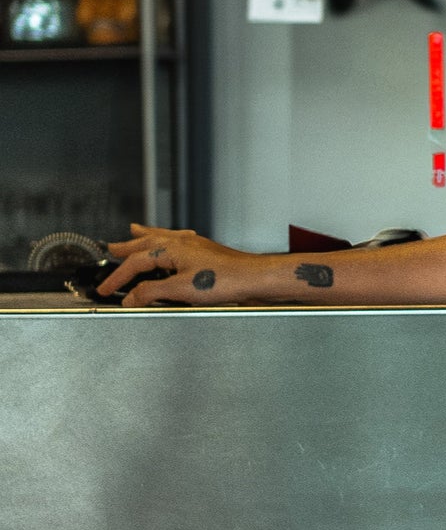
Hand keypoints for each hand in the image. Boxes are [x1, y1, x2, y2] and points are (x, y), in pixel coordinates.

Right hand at [101, 224, 256, 305]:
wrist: (256, 278)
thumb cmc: (226, 281)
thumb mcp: (182, 289)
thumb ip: (153, 292)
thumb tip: (131, 297)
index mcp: (170, 248)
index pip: (135, 264)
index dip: (118, 278)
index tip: (106, 290)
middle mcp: (181, 242)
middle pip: (145, 243)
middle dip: (127, 247)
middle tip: (111, 248)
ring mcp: (194, 245)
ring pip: (162, 238)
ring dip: (145, 237)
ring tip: (134, 231)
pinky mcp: (206, 252)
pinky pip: (178, 240)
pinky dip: (167, 238)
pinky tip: (173, 240)